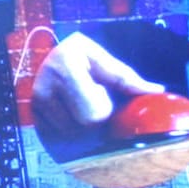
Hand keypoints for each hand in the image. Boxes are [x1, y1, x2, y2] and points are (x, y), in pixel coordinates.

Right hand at [31, 32, 163, 158]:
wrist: (53, 54)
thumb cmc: (82, 55)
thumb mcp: (103, 59)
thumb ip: (127, 78)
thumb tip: (156, 91)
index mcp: (66, 68)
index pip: (94, 113)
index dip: (105, 110)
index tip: (102, 94)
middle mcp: (46, 86)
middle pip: (83, 126)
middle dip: (95, 118)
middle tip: (93, 100)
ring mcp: (37, 101)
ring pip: (70, 133)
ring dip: (81, 124)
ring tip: (80, 103)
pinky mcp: (32, 111)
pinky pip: (57, 133)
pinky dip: (68, 125)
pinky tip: (69, 110)